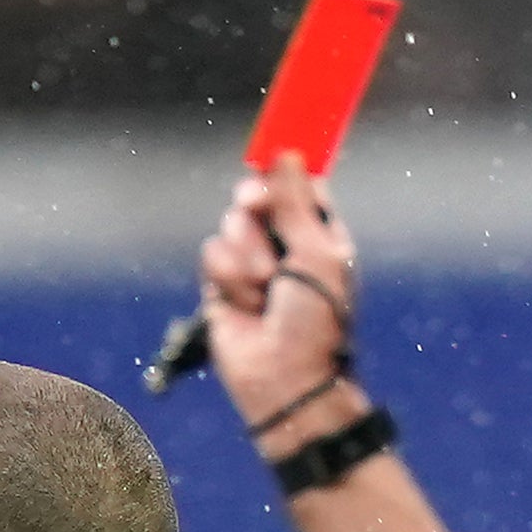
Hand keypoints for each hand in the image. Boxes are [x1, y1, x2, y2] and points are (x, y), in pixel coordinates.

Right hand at [196, 155, 367, 448]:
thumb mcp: (316, 252)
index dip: (285, 175)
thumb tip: (285, 153)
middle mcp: (284, 245)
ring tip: (264, 288)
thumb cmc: (316, 319)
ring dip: (247, 252)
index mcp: (319, 233)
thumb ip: (295, 202)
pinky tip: (245, 304)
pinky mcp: (220, 286)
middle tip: (256, 205)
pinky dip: (227, 276)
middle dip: (256, 201)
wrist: (285, 378)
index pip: (298, 186)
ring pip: (232, 224)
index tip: (274, 166)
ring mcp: (250, 264)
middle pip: (258, 196)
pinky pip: (212, 254)